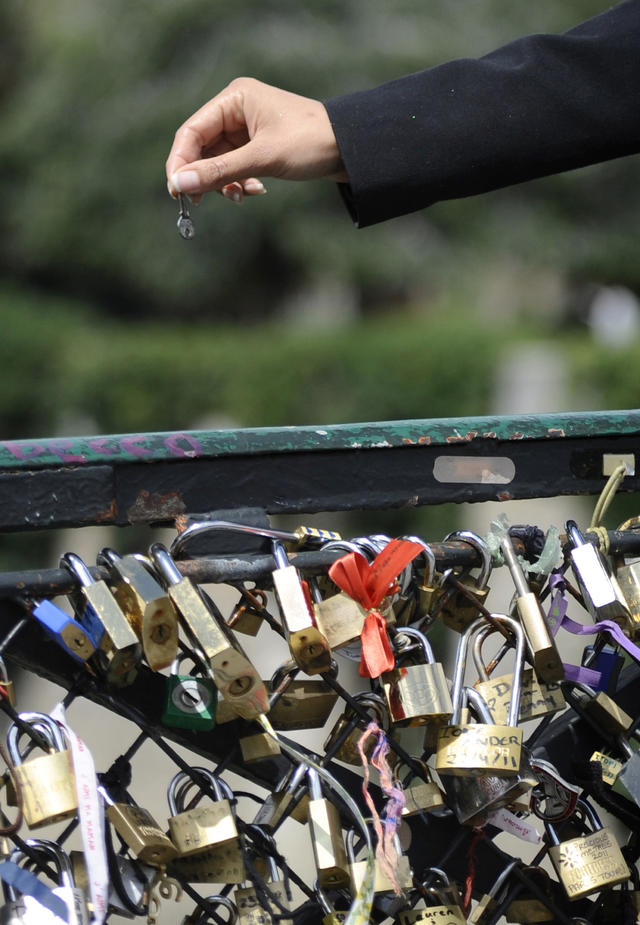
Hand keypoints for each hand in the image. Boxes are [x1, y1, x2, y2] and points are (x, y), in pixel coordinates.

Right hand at [166, 77, 346, 203]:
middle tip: (200, 201)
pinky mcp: (257, 144)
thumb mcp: (262, 158)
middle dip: (203, 176)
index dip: (180, 162)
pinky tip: (255, 191)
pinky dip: (239, 182)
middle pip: (201, 147)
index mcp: (234, 98)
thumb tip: (180, 184)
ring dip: (224, 183)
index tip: (177, 191)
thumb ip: (220, 171)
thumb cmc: (310, 143)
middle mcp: (236, 109)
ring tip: (240, 197)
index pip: (191, 131)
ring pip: (217, 160)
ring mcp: (246, 127)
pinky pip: (235, 166)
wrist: (350, 149)